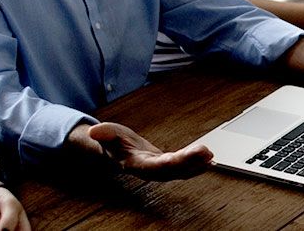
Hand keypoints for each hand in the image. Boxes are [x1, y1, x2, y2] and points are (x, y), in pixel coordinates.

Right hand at [74, 122, 212, 180]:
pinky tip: (210, 161)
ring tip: (211, 156)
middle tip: (206, 152)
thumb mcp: (106, 134)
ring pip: (181, 171)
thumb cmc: (112, 142)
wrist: (115, 150)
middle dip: (190, 162)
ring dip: (197, 165)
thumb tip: (92, 131)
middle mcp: (150, 171)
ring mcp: (160, 170)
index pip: (155, 166)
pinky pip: (184, 169)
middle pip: (172, 170)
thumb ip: (102, 133)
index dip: (172, 162)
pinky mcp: (167, 166)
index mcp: (136, 164)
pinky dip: (198, 166)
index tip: (185, 155)